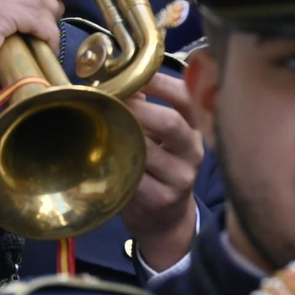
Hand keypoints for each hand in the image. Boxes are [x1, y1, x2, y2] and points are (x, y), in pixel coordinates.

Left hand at [120, 71, 204, 270]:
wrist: (166, 218)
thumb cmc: (158, 169)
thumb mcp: (159, 138)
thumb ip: (143, 107)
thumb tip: (118, 77)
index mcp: (195, 128)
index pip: (187, 97)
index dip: (160, 82)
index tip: (132, 75)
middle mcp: (194, 150)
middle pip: (171, 122)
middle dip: (136, 108)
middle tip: (109, 101)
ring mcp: (181, 176)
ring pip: (147, 150)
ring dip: (120, 136)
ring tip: (99, 127)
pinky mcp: (162, 198)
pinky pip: (134, 177)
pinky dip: (116, 165)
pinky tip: (104, 159)